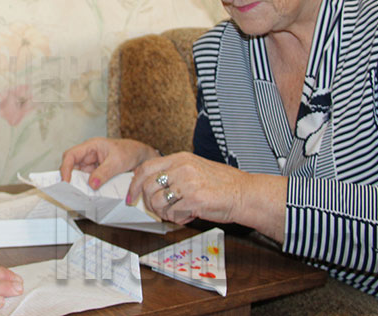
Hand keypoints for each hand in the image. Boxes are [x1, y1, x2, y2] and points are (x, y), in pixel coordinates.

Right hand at [59, 137, 159, 188]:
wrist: (142, 156)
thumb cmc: (130, 152)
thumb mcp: (118, 162)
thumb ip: (104, 173)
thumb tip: (91, 184)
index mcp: (91, 146)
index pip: (71, 155)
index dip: (65, 168)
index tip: (66, 181)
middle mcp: (88, 155)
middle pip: (71, 166)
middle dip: (69, 178)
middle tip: (69, 192)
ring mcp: (92, 164)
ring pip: (78, 175)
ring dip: (78, 185)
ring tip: (78, 196)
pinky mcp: (96, 173)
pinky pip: (88, 180)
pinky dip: (87, 187)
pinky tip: (88, 195)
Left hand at [126, 152, 285, 240]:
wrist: (246, 194)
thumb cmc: (224, 184)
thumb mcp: (196, 168)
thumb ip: (174, 172)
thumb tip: (150, 184)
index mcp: (181, 158)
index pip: (146, 168)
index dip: (134, 185)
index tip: (131, 197)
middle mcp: (182, 168)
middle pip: (148, 187)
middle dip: (148, 204)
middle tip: (158, 211)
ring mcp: (188, 183)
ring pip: (158, 202)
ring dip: (163, 213)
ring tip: (177, 213)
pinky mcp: (194, 200)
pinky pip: (173, 214)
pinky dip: (178, 219)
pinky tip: (189, 216)